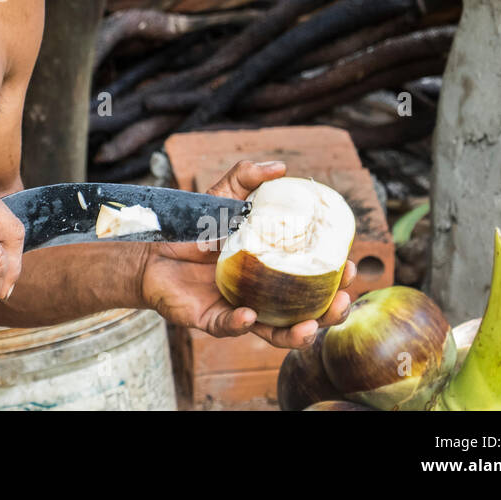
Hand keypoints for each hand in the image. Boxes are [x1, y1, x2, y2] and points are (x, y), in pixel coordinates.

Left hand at [138, 160, 355, 348]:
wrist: (150, 246)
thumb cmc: (192, 227)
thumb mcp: (221, 197)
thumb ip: (246, 180)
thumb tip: (280, 167)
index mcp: (272, 269)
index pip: (312, 279)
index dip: (336, 278)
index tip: (351, 266)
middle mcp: (261, 295)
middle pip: (305, 312)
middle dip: (329, 312)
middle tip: (343, 299)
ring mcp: (237, 310)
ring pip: (274, 332)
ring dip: (296, 333)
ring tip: (310, 326)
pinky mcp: (209, 319)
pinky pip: (229, 327)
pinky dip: (240, 324)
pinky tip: (249, 314)